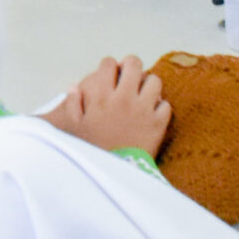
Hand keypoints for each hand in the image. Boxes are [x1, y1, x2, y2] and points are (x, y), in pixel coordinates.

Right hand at [40, 55, 170, 157]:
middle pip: (134, 64)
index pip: (108, 63)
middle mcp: (123, 97)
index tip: (112, 73)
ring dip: (149, 85)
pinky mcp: (158, 124)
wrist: (112, 175)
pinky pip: (166, 105)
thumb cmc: (89, 151)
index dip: (110, 66)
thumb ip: (72, 105)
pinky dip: (161, 108)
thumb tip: (73, 88)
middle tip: (131, 75)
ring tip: (144, 94)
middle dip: (132, 66)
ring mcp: (143, 109)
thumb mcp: (73, 127)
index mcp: (101, 96)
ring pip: (154, 81)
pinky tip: (153, 114)